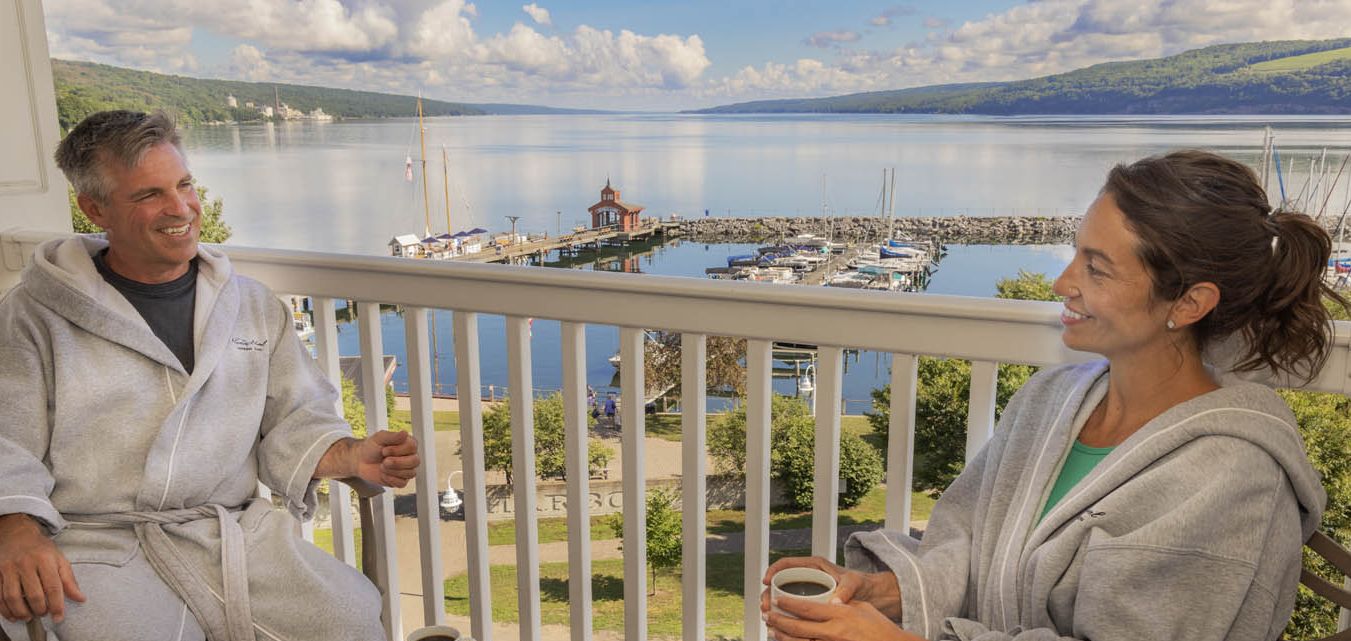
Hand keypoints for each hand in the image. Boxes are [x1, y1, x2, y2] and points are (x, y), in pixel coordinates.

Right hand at [0, 514, 84, 623]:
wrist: (18, 534)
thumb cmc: (41, 549)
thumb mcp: (60, 560)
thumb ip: (69, 580)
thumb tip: (80, 598)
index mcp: (46, 560)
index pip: (53, 587)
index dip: (57, 605)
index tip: (59, 617)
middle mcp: (26, 564)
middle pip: (34, 594)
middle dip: (40, 609)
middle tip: (43, 613)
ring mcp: (10, 569)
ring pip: (13, 597)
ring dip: (22, 612)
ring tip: (29, 617)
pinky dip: (5, 609)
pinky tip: (13, 615)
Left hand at [353, 430, 419, 487]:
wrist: (361, 461)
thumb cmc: (371, 447)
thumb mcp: (379, 438)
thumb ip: (392, 436)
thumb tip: (405, 433)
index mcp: (408, 443)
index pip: (412, 447)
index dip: (398, 450)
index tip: (385, 450)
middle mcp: (410, 456)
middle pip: (415, 461)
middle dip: (397, 462)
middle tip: (384, 461)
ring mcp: (407, 469)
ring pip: (410, 473)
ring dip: (392, 471)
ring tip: (382, 466)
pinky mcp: (401, 480)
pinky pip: (402, 483)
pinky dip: (391, 479)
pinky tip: (384, 474)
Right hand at [760, 556, 883, 615]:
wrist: (869, 595)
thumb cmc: (861, 584)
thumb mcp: (854, 583)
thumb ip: (846, 590)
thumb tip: (835, 602)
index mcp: (814, 565)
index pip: (787, 563)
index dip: (773, 570)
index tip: (766, 581)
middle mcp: (807, 576)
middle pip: (780, 581)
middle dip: (768, 593)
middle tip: (766, 606)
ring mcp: (807, 589)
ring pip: (783, 595)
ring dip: (773, 605)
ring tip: (769, 617)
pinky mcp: (809, 602)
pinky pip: (792, 606)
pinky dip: (784, 613)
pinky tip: (780, 624)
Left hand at [766, 597, 922, 640]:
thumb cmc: (880, 628)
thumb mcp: (862, 607)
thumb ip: (842, 602)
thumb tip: (827, 600)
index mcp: (840, 614)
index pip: (808, 608)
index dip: (789, 604)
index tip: (777, 600)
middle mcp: (834, 631)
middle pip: (799, 627)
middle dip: (779, 621)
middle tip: (768, 615)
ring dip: (784, 637)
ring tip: (773, 631)